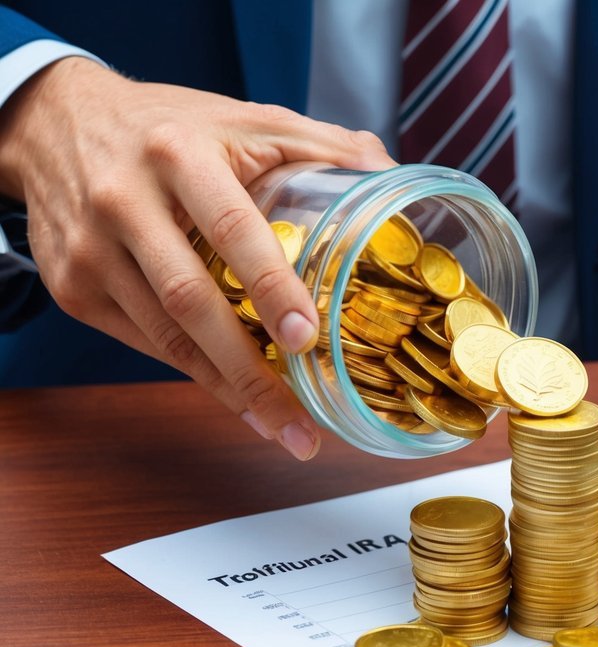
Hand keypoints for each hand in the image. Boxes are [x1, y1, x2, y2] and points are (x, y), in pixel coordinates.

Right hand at [0, 57, 395, 459]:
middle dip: (249, 370)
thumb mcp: (244, 117)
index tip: (305, 337)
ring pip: (164, 335)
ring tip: (280, 428)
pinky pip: (143, 342)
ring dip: (226, 389)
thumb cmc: (169, 126)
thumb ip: (321, 144)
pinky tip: (236, 396)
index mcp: (178, 154)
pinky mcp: (72, 286)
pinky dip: (193, 372)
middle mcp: (124, 201)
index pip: (231, 227)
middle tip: (299, 421)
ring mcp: (90, 250)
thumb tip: (392, 172)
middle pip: (189, 300)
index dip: (270, 286)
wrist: (56, 123)